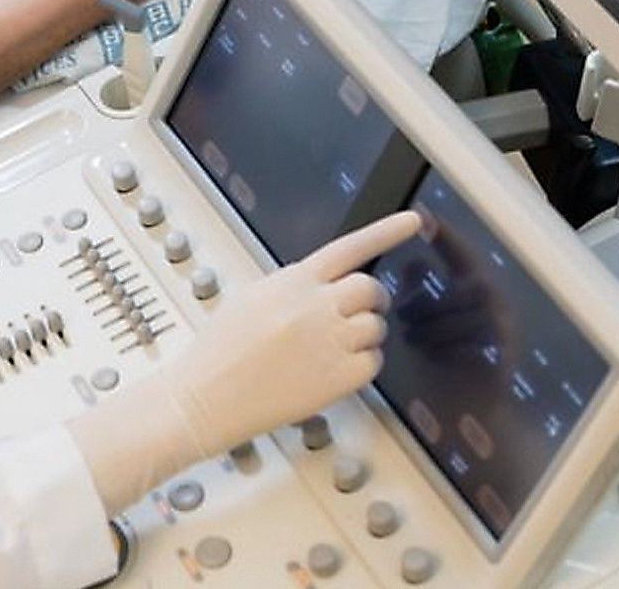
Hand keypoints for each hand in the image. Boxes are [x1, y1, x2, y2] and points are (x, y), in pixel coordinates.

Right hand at [162, 211, 420, 457]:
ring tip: (331, 349)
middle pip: (370, 288)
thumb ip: (293, 285)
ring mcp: (329, 343)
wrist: (204, 398)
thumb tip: (323, 284)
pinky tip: (332, 371)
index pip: (350, 247)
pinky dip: (361, 366)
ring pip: (375, 328)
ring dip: (363, 336)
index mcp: (294, 281)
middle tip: (356, 313)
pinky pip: (373, 363)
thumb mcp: (252, 297)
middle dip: (370, 300)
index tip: (414, 221)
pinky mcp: (337, 380)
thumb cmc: (221, 349)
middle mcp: (315, 307)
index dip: (386, 231)